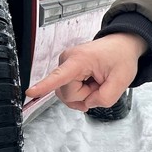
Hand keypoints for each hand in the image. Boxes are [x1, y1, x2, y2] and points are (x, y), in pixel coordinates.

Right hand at [24, 33, 146, 110]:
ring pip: (67, 94)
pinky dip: (81, 92)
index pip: (59, 76)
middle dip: (86, 95)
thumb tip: (87, 104)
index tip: (30, 92)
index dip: (44, 86)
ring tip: (96, 81)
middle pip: (68, 94)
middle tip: (100, 82)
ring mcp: (64, 66)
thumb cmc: (120, 57)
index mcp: (80, 60)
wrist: (120, 46)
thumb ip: (105, 98)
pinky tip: (90, 83)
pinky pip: (68, 91)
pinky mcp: (65, 71)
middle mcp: (67, 60)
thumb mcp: (122, 80)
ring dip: (84, 94)